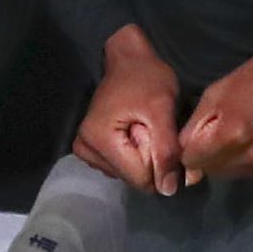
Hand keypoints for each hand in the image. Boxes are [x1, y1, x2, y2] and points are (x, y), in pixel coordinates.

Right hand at [76, 30, 183, 194]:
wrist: (130, 60)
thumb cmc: (146, 79)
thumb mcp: (162, 110)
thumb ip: (166, 150)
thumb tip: (168, 191)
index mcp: (98, 139)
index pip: (139, 178)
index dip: (160, 162)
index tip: (160, 134)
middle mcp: (85, 149)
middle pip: (131, 177)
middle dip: (150, 159)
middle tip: (153, 128)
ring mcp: (85, 150)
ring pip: (127, 174)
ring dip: (143, 157)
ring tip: (144, 128)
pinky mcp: (89, 148)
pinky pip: (120, 167)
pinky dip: (133, 155)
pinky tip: (135, 133)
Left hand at [179, 19, 252, 184]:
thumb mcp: (215, 94)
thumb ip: (194, 128)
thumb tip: (181, 155)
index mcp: (232, 134)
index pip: (193, 161)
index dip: (189, 150)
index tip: (195, 138)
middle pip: (213, 172)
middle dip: (208, 157)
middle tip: (219, 133)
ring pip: (233, 176)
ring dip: (229, 161)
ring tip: (240, 135)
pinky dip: (251, 162)